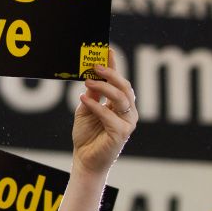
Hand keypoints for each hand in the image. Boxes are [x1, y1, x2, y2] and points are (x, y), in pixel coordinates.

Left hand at [71, 52, 136, 175]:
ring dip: (104, 87)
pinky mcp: (122, 133)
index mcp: (120, 104)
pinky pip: (110, 115)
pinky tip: (83, 99)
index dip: (114, 65)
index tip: (107, 51)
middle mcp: (127, 112)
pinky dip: (96, 106)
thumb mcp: (86, 109)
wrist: (84, 160)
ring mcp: (127, 122)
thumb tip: (92, 74)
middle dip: (111, 74)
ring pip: (121, 98)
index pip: (118, 81)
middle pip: (124, 87)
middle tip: (96, 66)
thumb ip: (92, 94)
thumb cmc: (87, 135)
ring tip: (88, 81)